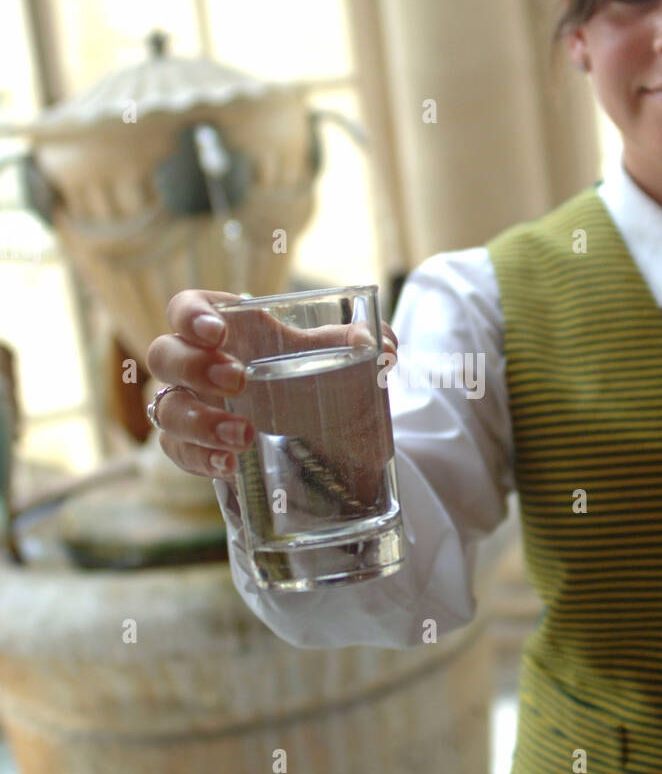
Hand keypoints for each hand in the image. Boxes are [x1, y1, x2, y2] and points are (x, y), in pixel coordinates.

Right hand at [145, 289, 397, 483]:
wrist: (332, 439)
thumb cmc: (322, 379)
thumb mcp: (344, 360)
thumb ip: (364, 344)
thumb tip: (385, 347)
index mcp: (229, 328)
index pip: (187, 308)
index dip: (190, 315)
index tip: (217, 332)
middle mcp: (199, 365)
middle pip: (164, 355)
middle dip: (193, 366)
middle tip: (238, 380)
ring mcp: (192, 407)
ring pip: (166, 409)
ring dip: (198, 421)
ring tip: (243, 435)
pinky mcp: (194, 448)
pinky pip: (179, 452)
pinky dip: (201, 458)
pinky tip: (231, 465)